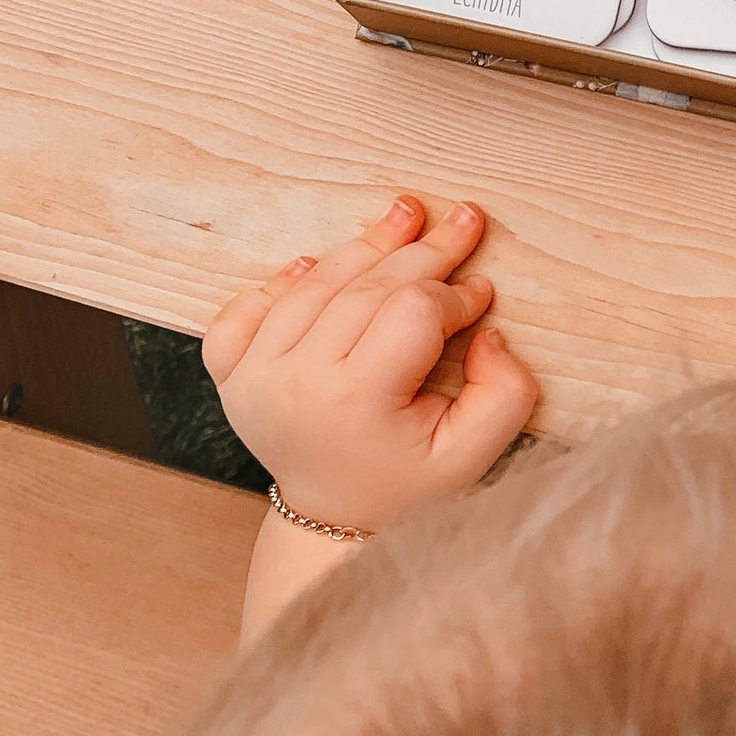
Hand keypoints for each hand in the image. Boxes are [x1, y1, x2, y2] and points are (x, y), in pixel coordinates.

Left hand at [203, 197, 537, 533]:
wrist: (335, 521)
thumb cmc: (409, 484)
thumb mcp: (475, 452)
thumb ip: (503, 393)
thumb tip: (487, 334)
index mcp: (355, 402)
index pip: (414, 314)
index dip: (456, 295)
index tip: (481, 295)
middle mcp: (297, 383)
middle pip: (369, 287)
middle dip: (426, 249)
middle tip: (466, 219)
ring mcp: (255, 376)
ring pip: (316, 285)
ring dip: (366, 245)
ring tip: (407, 215)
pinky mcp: (232, 375)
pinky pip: (249, 309)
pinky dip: (283, 281)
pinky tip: (317, 262)